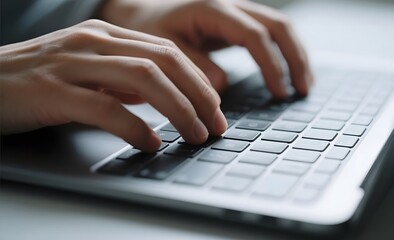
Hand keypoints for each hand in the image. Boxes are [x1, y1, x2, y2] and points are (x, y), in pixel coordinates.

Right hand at [0, 20, 226, 150]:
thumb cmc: (37, 78)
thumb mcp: (87, 69)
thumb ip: (122, 78)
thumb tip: (158, 95)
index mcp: (105, 34)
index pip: (168, 51)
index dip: (198, 80)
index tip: (215, 108)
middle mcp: (93, 42)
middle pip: (164, 61)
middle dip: (198, 95)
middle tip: (215, 124)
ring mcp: (73, 63)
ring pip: (143, 78)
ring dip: (178, 109)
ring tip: (195, 134)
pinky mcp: (53, 91)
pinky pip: (105, 107)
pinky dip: (134, 127)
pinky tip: (150, 143)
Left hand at [101, 0, 312, 96]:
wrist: (141, 13)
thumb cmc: (149, 29)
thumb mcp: (164, 49)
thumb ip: (193, 66)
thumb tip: (221, 86)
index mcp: (212, 10)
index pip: (255, 35)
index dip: (272, 64)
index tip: (280, 92)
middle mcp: (229, 6)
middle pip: (277, 25)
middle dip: (294, 58)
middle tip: (302, 89)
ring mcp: (235, 13)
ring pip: (278, 27)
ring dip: (294, 55)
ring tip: (303, 84)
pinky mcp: (235, 25)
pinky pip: (267, 35)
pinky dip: (281, 54)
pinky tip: (286, 73)